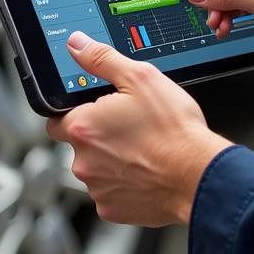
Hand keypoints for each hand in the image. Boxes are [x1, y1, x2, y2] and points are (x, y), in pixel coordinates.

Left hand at [46, 32, 231, 226]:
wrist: (198, 175)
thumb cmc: (174, 130)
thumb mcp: (141, 78)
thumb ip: (102, 59)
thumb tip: (77, 45)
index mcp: (83, 126)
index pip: (56, 119)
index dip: (78, 112)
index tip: (100, 111)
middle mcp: (83, 161)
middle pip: (80, 145)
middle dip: (101, 136)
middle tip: (132, 127)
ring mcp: (97, 188)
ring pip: (97, 169)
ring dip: (114, 160)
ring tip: (145, 148)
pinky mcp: (112, 209)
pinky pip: (112, 192)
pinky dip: (126, 183)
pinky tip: (147, 170)